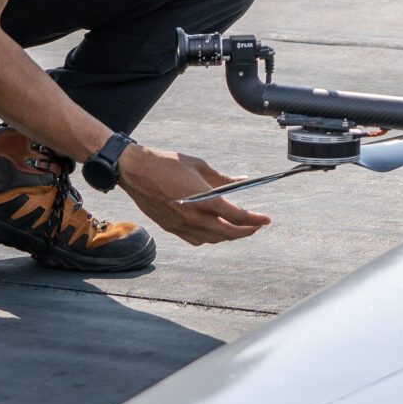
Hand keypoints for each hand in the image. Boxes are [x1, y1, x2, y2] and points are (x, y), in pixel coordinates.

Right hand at [118, 144, 272, 244]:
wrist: (135, 171)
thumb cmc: (166, 163)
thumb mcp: (199, 166)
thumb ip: (222, 179)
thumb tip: (241, 182)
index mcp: (204, 199)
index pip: (237, 216)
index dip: (255, 220)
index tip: (266, 219)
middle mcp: (194, 217)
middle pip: (228, 233)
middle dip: (246, 231)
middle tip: (257, 226)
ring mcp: (181, 225)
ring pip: (213, 240)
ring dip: (228, 236)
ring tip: (238, 227)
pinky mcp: (171, 228)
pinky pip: (196, 240)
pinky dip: (210, 238)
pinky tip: (214, 230)